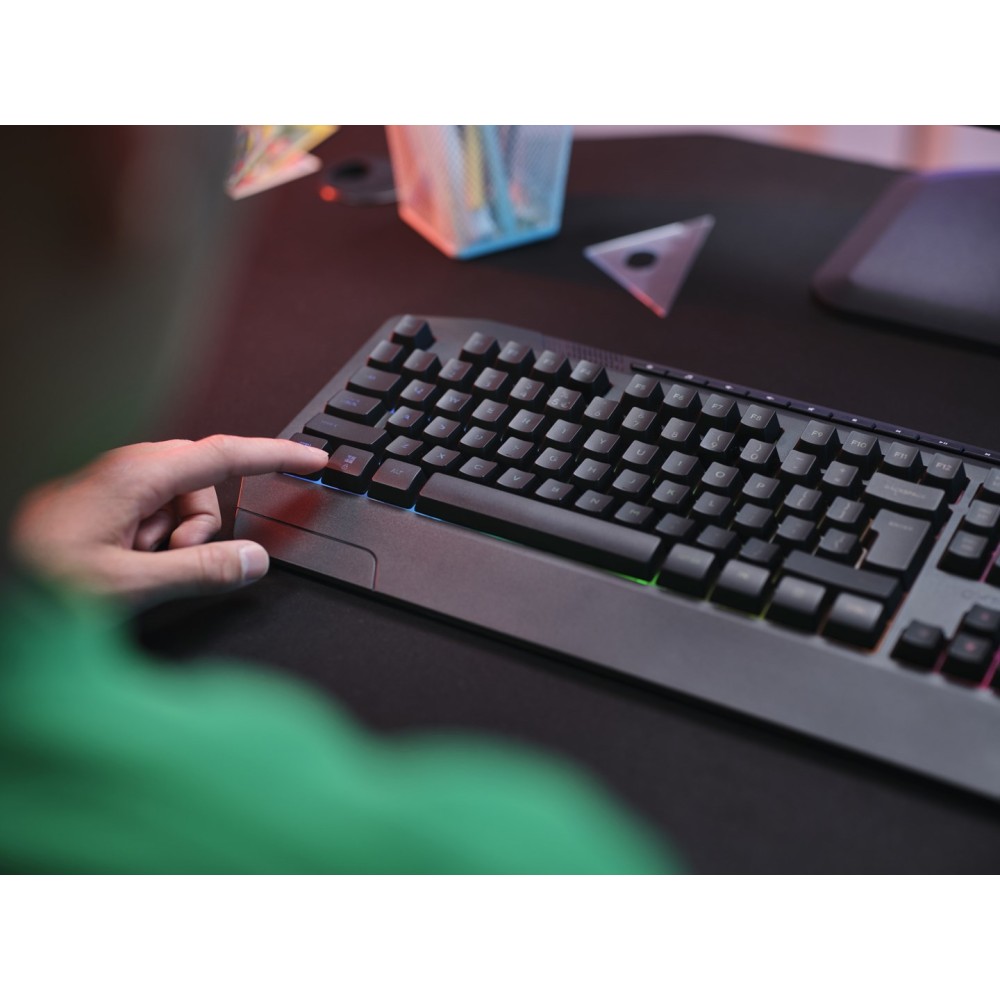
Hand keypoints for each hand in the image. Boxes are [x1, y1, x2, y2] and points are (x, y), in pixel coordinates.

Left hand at [10, 435, 328, 608]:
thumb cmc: (30, 585)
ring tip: (135, 568)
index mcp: (133, 476)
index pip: (226, 454)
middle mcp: (123, 470)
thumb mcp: (124, 588)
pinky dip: (152, 541)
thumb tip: (254, 561)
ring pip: (179, 502)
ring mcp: (110, 484)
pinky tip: (120, 565)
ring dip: (174, 539)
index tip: (315, 459)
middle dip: (204, 524)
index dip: (277, 456)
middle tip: (174, 560)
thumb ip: (199, 573)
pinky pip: (152, 513)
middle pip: (203, 483)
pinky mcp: (101, 502)